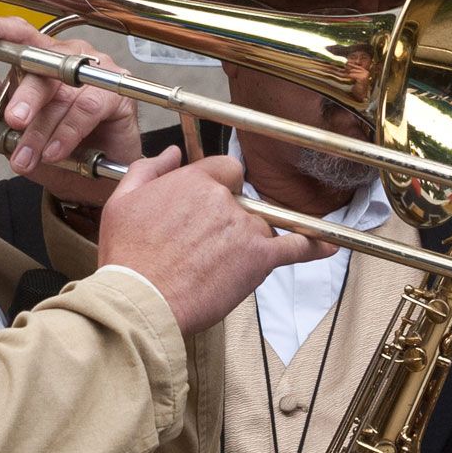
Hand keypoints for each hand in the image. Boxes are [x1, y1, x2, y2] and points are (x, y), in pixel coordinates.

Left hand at [0, 14, 141, 202]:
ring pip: (64, 95)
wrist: (87, 180)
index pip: (21, 34)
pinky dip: (68, 133)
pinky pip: (88, 109)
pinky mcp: (117, 94)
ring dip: (42, 130)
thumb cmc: (50, 143)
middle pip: (43, 66)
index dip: (1, 29)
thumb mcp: (5, 117)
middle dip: (25, 96)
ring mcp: (96, 72)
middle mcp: (69, 57)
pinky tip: (55, 153)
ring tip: (27, 158)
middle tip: (13, 119)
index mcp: (41, 55)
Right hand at [100, 151, 331, 336]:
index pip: (227, 170)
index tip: (210, 206)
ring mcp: (244, 228)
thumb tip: (172, 153)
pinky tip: (328, 247)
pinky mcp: (258, 259)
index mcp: (194, 181)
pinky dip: (314, 246)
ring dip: (249, 242)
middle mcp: (224, 199)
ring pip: (261, 226)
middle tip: (205, 246)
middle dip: (230, 219)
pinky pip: (297, 247)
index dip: (220, 188)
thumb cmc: (128, 257)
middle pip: (244, 200)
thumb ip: (149, 168)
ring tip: (221, 266)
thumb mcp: (122, 201)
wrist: (140, 299)